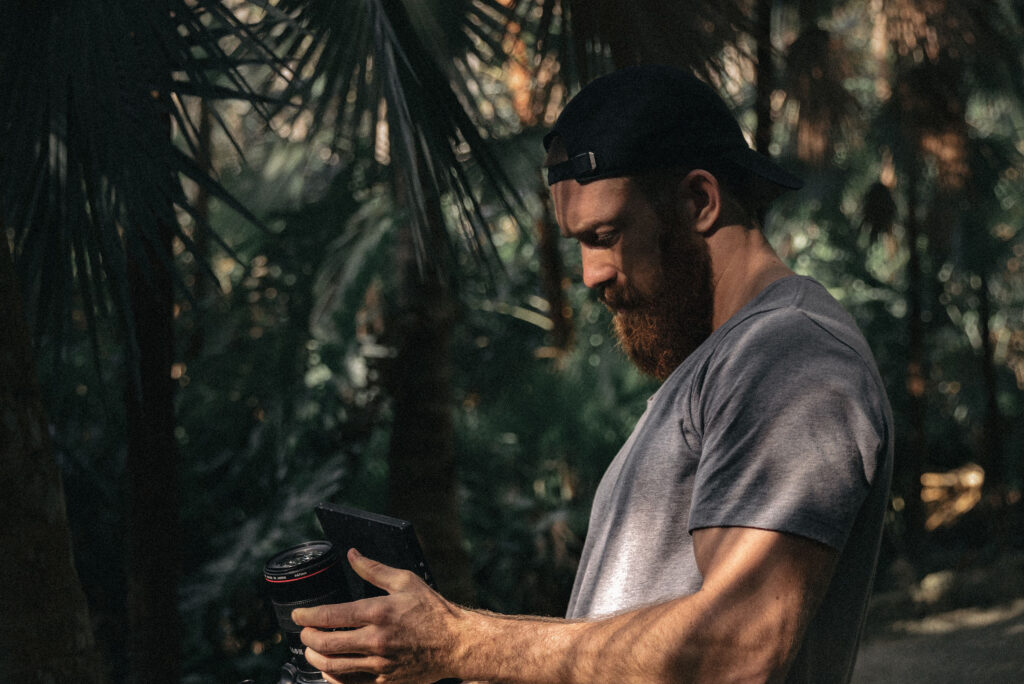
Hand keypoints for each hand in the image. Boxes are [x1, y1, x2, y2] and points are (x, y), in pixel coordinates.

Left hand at [293, 548, 462, 683]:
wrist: (455, 643)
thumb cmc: (432, 611)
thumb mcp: (404, 581)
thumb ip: (373, 569)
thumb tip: (352, 554)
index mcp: (378, 612)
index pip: (330, 616)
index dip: (307, 616)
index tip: (298, 615)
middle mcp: (375, 640)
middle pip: (326, 645)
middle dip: (307, 639)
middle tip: (304, 632)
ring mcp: (380, 664)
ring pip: (334, 667)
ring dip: (316, 659)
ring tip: (312, 651)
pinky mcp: (385, 681)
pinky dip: (334, 678)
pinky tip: (331, 670)